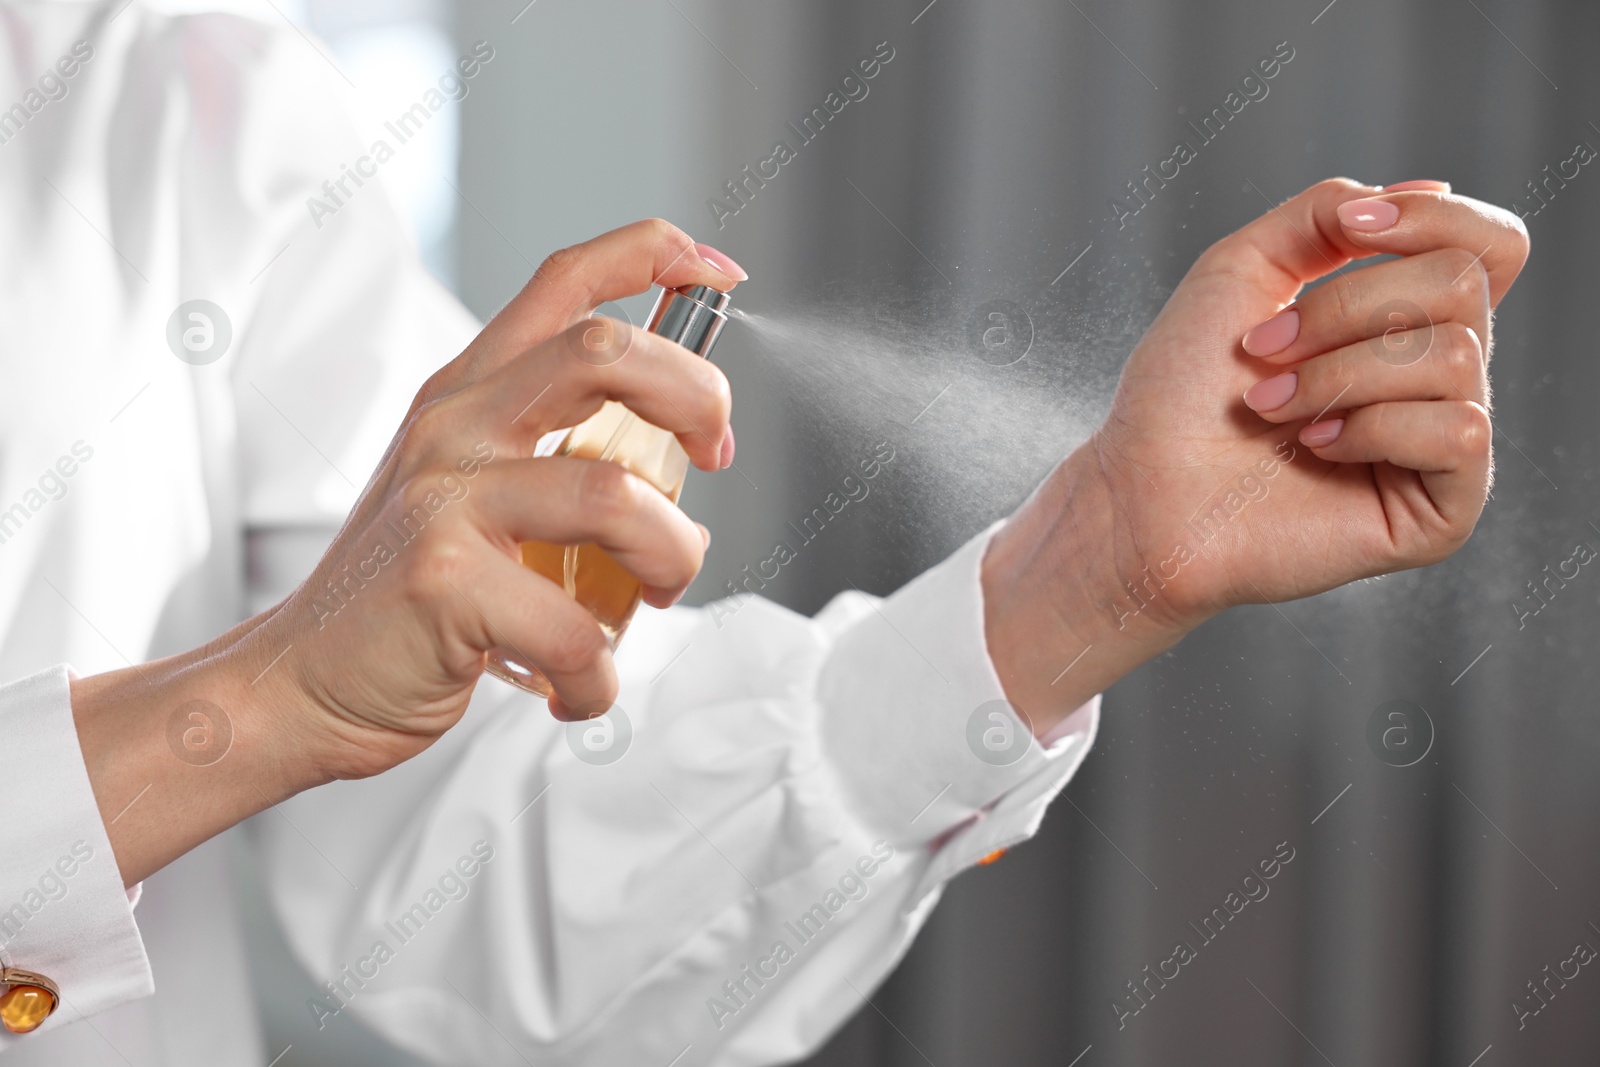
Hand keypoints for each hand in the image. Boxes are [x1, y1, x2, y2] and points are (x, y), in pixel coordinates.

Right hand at [73, 220, 743, 881]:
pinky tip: (582, 687)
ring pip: (615, 497)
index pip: (563, 281)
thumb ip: (551, 452)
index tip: (718, 273)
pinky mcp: (444, 583)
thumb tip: (678, 462)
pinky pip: (577, 629)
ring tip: (657, 594)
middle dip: (696, 395)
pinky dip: (602, 675)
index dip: (653, 254)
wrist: (298, 682)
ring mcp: (443, 500)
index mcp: (467, 394)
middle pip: (603, 352)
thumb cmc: (405, 594)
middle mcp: (453, 427)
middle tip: (713, 456)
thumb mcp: (463, 487)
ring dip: (672, 556)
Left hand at [984, 179, 1528, 733]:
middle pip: (1461, 284)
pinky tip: (1315, 448)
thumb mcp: (1244, 267)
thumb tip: (1431, 188)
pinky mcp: (1443, 510)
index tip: (1350, 228)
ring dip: (1336, 374)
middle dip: (1346, 307)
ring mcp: (1444, 445)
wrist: (1141, 489)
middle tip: (1264, 350)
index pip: (1487, 245)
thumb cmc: (1183, 390)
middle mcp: (1438, 378)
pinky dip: (1370, 429)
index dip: (1435, 219)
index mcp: (1405, 320)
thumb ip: (1327, 213)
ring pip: (1454, 357)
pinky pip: (1458, 432)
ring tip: (1271, 409)